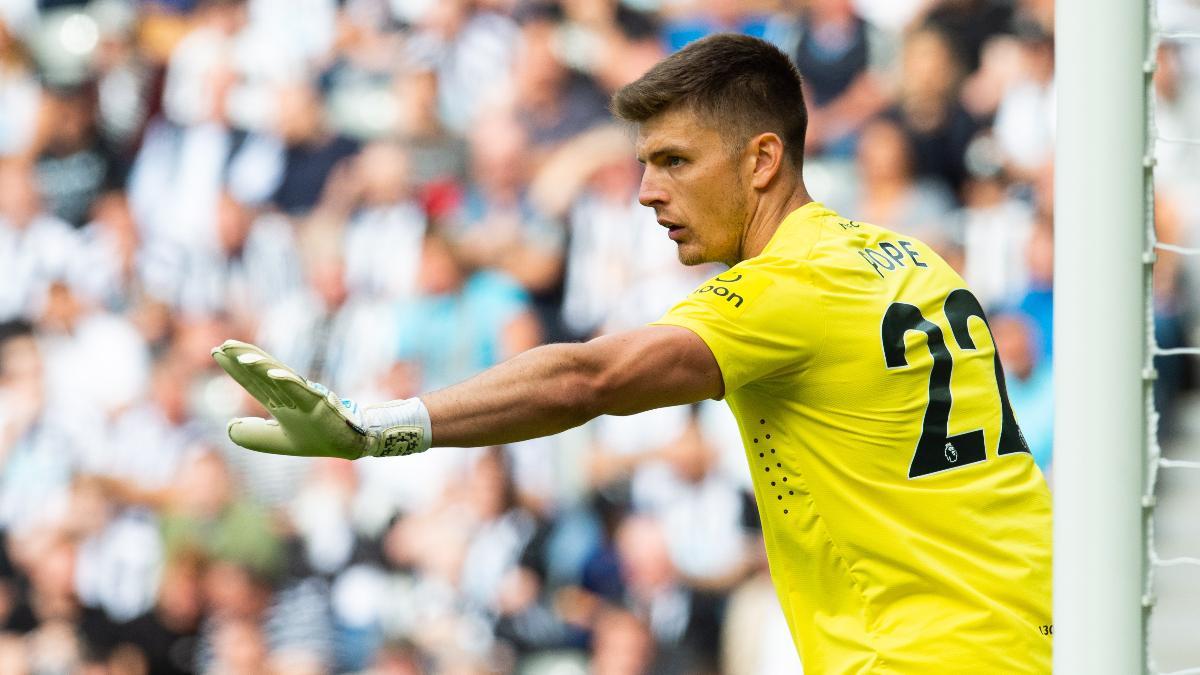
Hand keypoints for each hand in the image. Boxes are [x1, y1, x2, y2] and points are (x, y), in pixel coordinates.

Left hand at [212, 340, 429, 459]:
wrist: (349, 444)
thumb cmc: (316, 439)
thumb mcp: (277, 441)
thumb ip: (254, 435)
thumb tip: (228, 427)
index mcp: (279, 400)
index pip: (253, 380)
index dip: (234, 367)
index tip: (216, 352)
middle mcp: (290, 393)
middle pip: (263, 371)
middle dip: (243, 357)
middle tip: (223, 344)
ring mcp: (305, 396)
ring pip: (280, 375)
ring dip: (261, 365)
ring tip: (241, 356)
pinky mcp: (319, 403)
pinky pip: (302, 390)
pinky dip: (287, 381)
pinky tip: (272, 374)